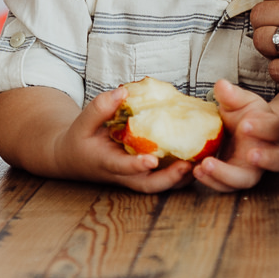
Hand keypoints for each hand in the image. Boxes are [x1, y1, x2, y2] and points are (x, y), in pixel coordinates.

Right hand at [51, 88, 196, 192]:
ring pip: (161, 185)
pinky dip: (183, 171)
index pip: (121, 167)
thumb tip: (122, 92)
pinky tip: (201, 156)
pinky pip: (165, 175)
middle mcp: (123, 175)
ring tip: (203, 163)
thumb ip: (100, 108)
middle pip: (148, 185)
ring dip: (182, 178)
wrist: (75, 158)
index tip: (151, 160)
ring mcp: (135, 176)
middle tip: (188, 166)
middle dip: (169, 179)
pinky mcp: (145, 173)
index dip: (136, 165)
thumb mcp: (82, 122)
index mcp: (105, 163)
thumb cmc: (80, 139)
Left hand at [191, 81, 278, 191]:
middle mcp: (269, 151)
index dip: (262, 128)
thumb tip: (222, 85)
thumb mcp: (240, 102)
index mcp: (271, 128)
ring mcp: (254, 169)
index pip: (274, 128)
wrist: (246, 134)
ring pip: (250, 179)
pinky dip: (213, 181)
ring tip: (207, 165)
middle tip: (250, 154)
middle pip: (277, 159)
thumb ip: (232, 95)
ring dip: (229, 175)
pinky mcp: (237, 179)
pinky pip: (228, 186)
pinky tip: (197, 170)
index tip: (245, 124)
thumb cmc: (246, 115)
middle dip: (265, 158)